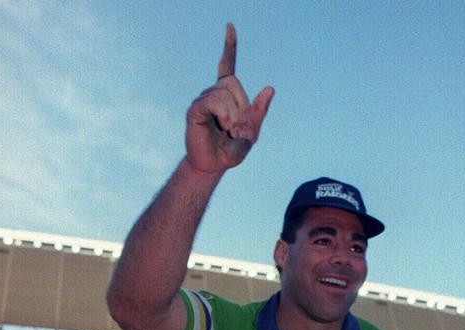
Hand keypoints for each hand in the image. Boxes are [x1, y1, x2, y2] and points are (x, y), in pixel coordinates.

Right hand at [185, 23, 273, 174]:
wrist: (213, 167)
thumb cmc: (230, 150)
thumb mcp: (251, 132)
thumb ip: (260, 112)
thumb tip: (270, 88)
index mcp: (226, 96)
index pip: (227, 66)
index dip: (229, 47)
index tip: (230, 26)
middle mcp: (212, 94)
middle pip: (232, 81)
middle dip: (242, 104)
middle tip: (239, 127)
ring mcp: (202, 100)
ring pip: (224, 93)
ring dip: (234, 114)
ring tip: (230, 131)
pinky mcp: (195, 110)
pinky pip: (214, 102)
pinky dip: (224, 114)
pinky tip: (224, 127)